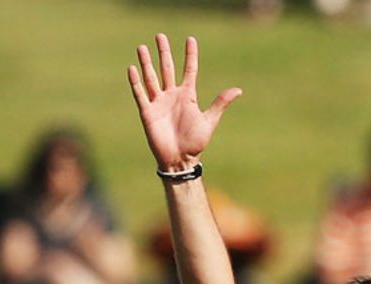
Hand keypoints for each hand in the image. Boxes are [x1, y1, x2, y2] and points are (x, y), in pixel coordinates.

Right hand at [127, 34, 241, 170]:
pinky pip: (140, 94)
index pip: (189, 70)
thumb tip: (238, 90)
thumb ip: (220, 103)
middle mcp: (172, 96)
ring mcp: (159, 103)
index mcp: (187, 96)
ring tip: (142, 47)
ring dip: (147, 63)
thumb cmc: (195, 144)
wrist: (180, 161)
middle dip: (163, 52)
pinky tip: (132, 68)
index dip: (190, 55)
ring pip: (151, 78)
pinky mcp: (148, 113)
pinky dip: (136, 82)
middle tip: (160, 36)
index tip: (190, 39)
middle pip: (167, 68)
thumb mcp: (209, 121)